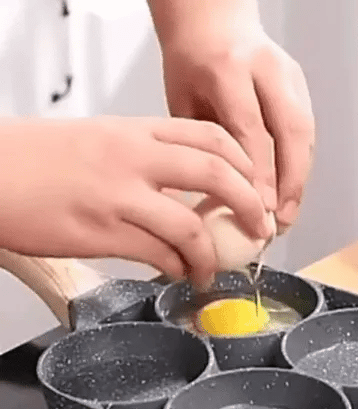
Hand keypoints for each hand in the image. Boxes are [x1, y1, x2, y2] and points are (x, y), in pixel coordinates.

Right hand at [0, 116, 269, 287]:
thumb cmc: (42, 157)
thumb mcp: (103, 140)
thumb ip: (149, 159)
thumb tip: (188, 190)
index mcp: (136, 131)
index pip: (210, 137)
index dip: (244, 163)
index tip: (255, 186)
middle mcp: (133, 158)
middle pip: (216, 174)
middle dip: (249, 204)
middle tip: (260, 227)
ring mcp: (119, 196)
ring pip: (190, 226)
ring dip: (211, 254)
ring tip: (213, 269)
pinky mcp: (101, 233)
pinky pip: (158, 254)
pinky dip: (178, 267)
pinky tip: (178, 272)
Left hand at [155, 3, 314, 232]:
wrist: (212, 21)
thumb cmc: (190, 64)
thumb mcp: (184, 101)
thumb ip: (206, 142)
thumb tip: (222, 193)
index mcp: (228, 70)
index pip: (251, 130)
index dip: (260, 174)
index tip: (261, 210)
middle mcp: (267, 69)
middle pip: (291, 130)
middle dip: (291, 181)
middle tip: (282, 220)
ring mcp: (289, 74)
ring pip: (305, 132)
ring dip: (300, 177)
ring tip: (289, 213)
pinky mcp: (300, 83)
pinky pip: (305, 130)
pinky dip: (300, 163)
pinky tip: (291, 189)